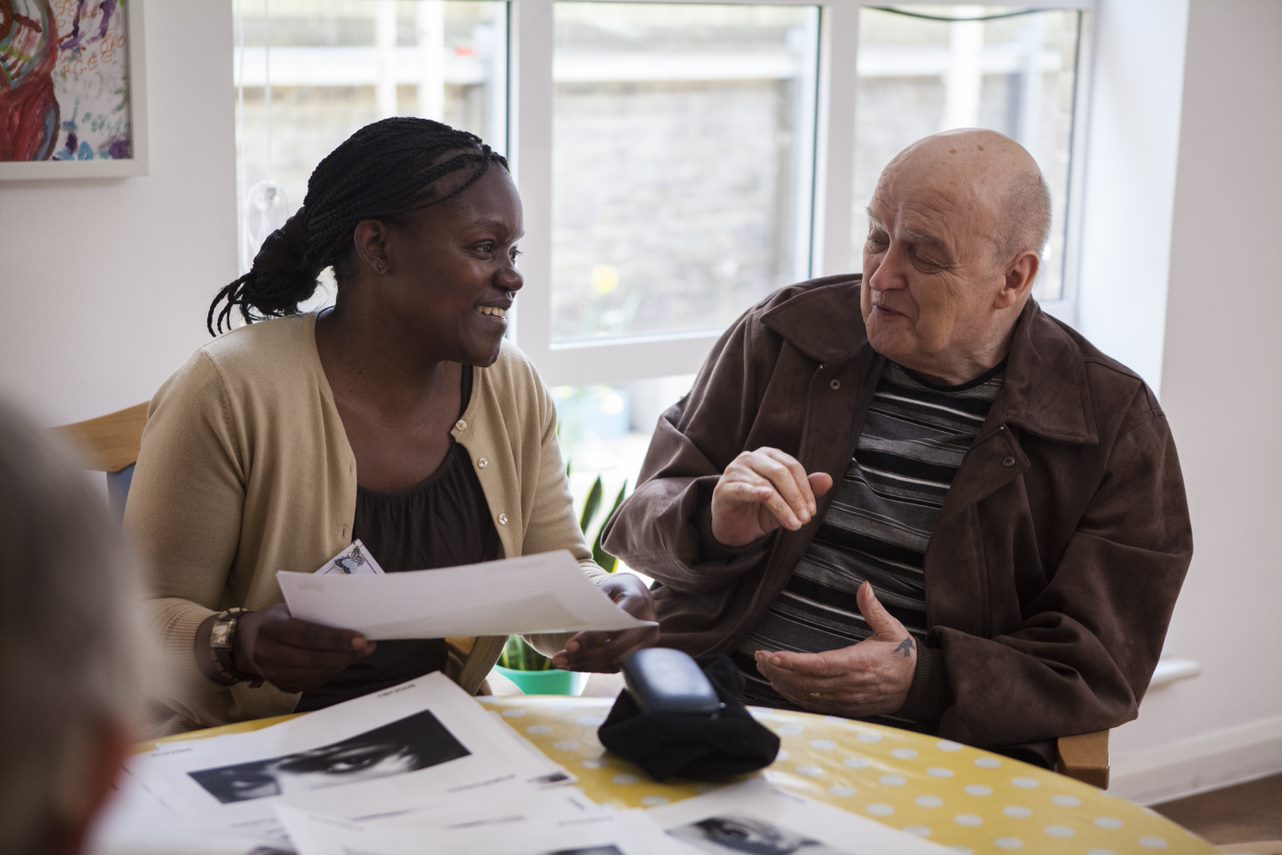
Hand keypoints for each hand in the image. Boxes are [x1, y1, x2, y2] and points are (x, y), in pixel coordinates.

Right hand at [232, 604, 376, 692]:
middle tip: (368, 647)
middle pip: (315, 659)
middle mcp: (269, 654)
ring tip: (359, 653)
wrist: (241, 643)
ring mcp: (273, 674)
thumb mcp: (285, 609)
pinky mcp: (280, 686)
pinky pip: (311, 683)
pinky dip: (330, 673)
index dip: (337, 639)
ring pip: (315, 674)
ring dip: (341, 665)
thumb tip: (347, 617)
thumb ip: (310, 613)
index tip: (361, 638)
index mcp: (271, 630)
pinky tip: (342, 662)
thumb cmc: (271, 620)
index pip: (309, 636)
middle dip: (345, 654)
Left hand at [553, 574, 658, 671]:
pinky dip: (592, 667)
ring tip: (562, 662)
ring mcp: (646, 643)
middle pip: (614, 648)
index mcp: (638, 602)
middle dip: (584, 656)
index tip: (569, 645)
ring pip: (614, 661)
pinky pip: (614, 666)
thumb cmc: (617, 589)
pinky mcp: (640, 656)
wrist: (637, 594)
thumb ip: (593, 603)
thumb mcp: (606, 587)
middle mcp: (648, 626)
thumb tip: (567, 621)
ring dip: (585, 665)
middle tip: (558, 658)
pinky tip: (573, 664)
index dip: (592, 637)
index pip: (615, 625)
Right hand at [711, 447, 832, 547]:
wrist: (733, 528)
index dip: (806, 489)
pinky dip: (756, 493)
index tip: (812, 511)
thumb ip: (806, 491)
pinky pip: (744, 489)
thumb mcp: (787, 502)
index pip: (792, 467)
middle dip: (797, 498)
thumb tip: (828, 479)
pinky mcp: (724, 488)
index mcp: (768, 456)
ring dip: (783, 507)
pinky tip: (768, 497)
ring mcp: (735, 471)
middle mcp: (750, 458)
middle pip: (780, 472)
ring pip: (766, 485)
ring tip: (793, 524)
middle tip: (805, 519)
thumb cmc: (760, 511)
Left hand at [754, 582, 916, 715]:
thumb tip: (864, 586)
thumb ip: (873, 609)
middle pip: (806, 680)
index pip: (819, 665)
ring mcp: (846, 699)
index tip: (773, 656)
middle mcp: (849, 684)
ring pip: (806, 694)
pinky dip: (794, 696)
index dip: (794, 662)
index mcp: (859, 663)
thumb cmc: (902, 655)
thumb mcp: (892, 628)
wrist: (919, 685)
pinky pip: (814, 705)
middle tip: (759, 657)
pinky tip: (781, 686)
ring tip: (764, 668)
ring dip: (782, 682)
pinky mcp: (845, 707)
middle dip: (779, 670)